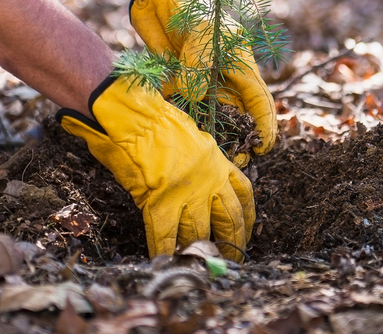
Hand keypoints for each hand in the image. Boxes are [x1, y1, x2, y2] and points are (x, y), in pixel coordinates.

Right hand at [56, 74, 254, 261]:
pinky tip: (165, 260)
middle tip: (229, 259)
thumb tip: (197, 182)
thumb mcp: (190, 137)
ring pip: (200, 231)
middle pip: (230, 219)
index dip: (248, 217)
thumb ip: (199, 162)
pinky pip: (166, 236)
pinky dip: (165, 251)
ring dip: (198, 250)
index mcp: (217, 161)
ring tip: (198, 263)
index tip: (247, 231)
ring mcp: (188, 193)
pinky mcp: (161, 203)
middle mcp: (209, 180)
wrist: (135, 119)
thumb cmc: (155, 121)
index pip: (243, 193)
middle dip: (231, 242)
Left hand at [129, 0, 276, 166]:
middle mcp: (225, 79)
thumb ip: (199, 68)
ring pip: (213, 118)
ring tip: (213, 159)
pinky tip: (184, 139)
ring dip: (214, 138)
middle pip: (239, 117)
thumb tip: (196, 99)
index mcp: (241, 67)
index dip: (264, 127)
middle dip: (239, 141)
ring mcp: (203, 82)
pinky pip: (185, 109)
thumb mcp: (201, 35)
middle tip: (234, 163)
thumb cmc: (195, 8)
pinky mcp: (180, 83)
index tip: (262, 148)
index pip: (259, 103)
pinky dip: (186, 123)